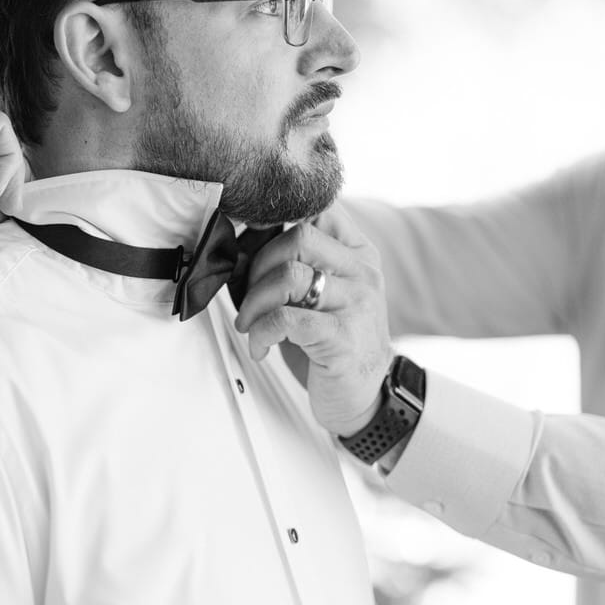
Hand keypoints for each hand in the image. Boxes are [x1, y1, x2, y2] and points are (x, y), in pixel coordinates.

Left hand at [233, 204, 392, 436]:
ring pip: (289, 276)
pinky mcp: (343, 339)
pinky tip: (261, 345)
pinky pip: (287, 319)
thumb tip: (236, 248)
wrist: (368, 396)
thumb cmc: (334, 342)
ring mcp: (357, 304)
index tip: (250, 243)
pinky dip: (261, 331)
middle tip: (247, 295)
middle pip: (297, 237)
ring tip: (250, 322)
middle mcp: (362, 272)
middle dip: (257, 265)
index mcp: (357, 253)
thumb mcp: (319, 293)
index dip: (275, 219)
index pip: (318, 208)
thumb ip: (290, 264)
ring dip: (254, 301)